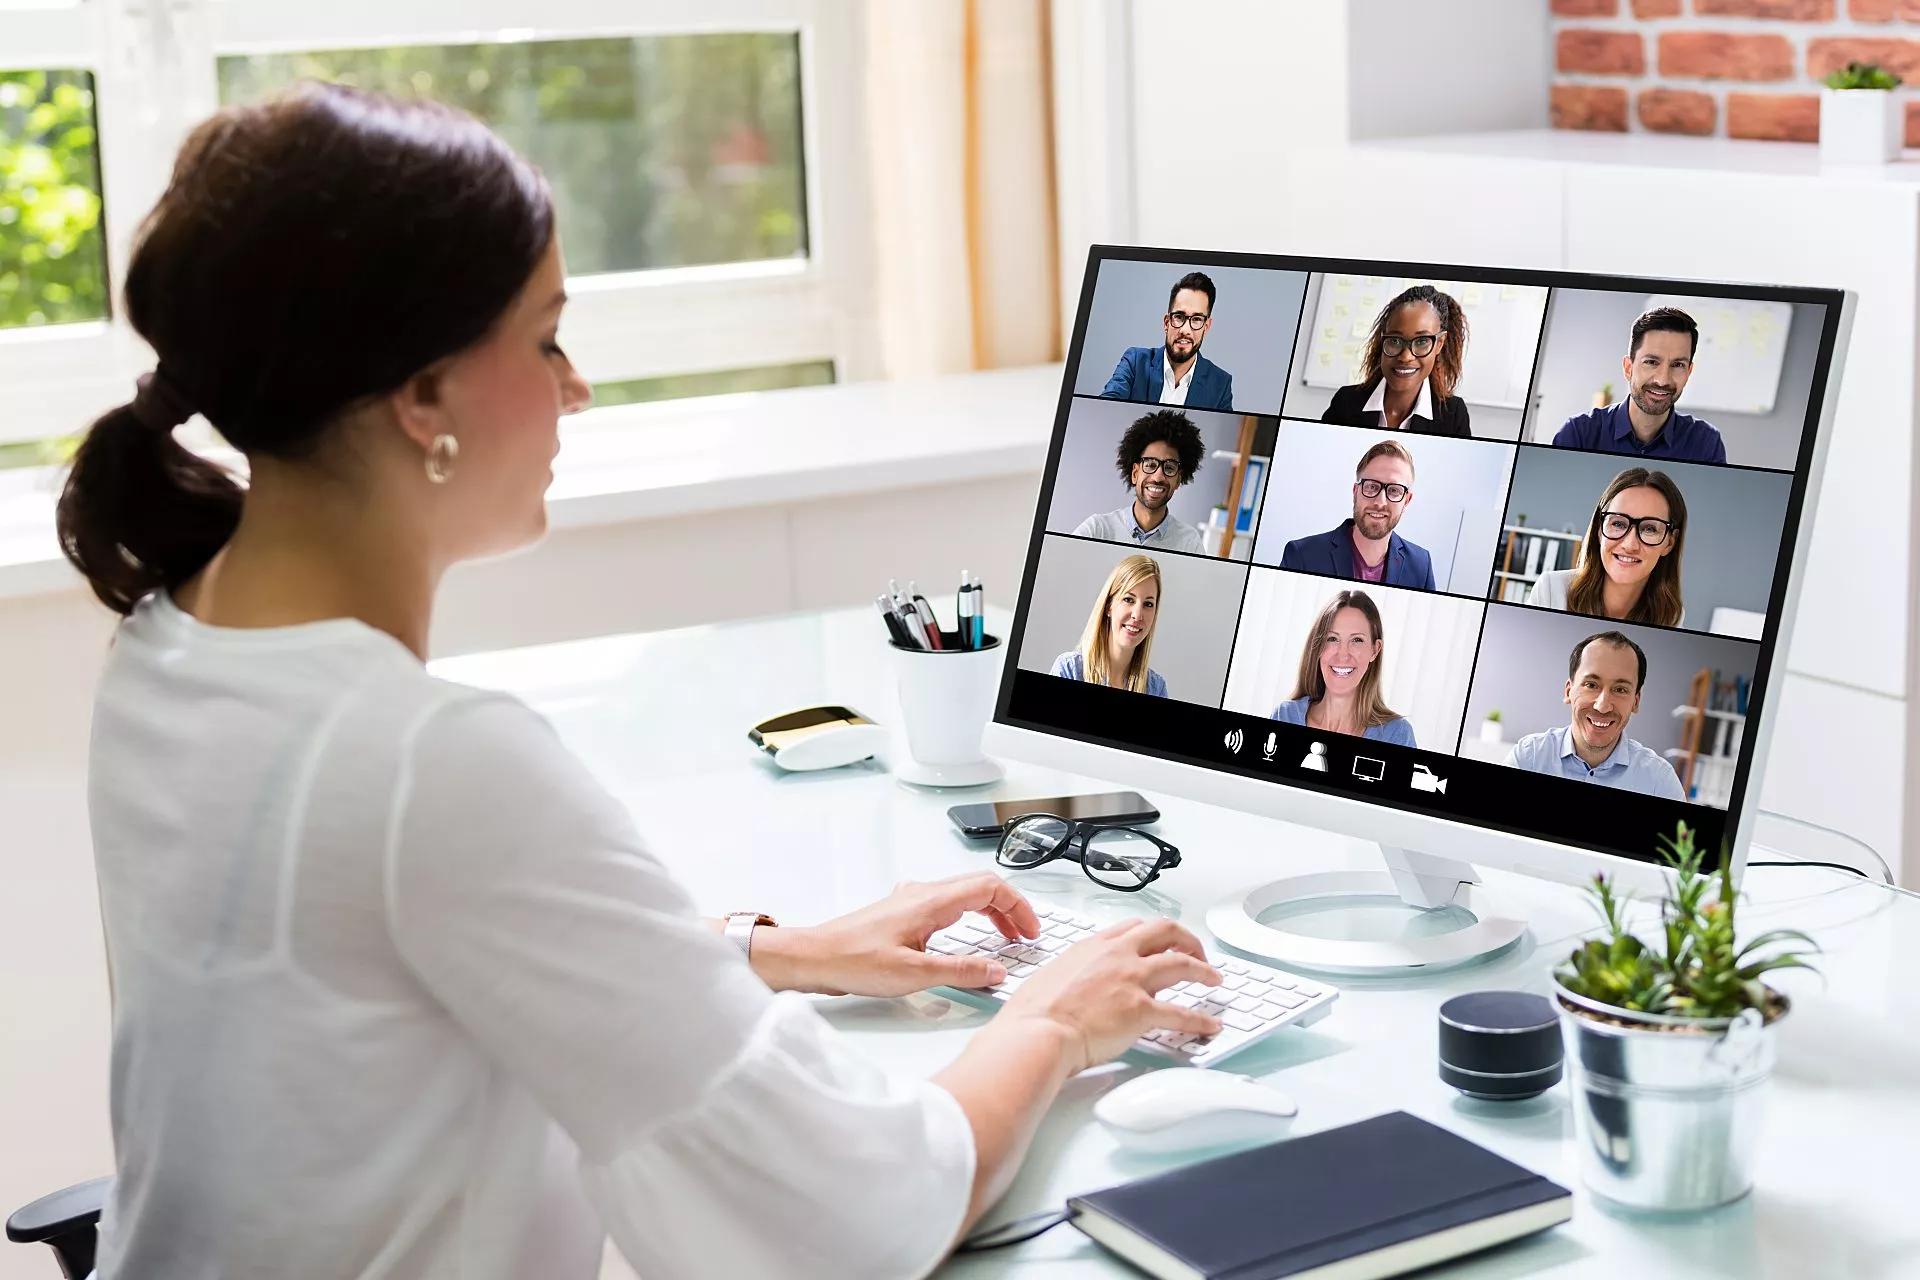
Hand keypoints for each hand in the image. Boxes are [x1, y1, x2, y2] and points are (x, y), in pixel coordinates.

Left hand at [753, 873, 1042, 997]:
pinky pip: (946, 906)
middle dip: (1009, 911)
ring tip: (1004, 939)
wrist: (814, 958)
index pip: (990, 887)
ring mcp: (911, 901)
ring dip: (990, 914)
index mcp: (931, 901)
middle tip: (1024, 938)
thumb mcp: (915, 974)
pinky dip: (968, 919)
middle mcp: (922, 893)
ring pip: (964, 896)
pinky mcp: (902, 914)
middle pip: (981, 888)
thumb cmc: (853, 961)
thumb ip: (961, 972)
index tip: (1031, 932)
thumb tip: (996, 972)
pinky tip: (966, 942)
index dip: (1019, 907)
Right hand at [997, 917, 1221, 1074]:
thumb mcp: (1052, 976)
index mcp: (1094, 946)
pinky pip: (1181, 1014)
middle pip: (1165, 932)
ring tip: (1215, 979)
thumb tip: (1076, 983)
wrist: (1038, 1032)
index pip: (1134, 927)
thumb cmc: (1035, 1013)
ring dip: (1204, 971)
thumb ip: (1073, 973)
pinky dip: (1200, 1020)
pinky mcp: (1141, 1010)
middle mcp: (1117, 956)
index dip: (1154, 933)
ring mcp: (1132, 980)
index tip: (1162, 940)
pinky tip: (1210, 1025)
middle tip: (1198, 952)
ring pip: (1182, 964)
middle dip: (1188, 939)